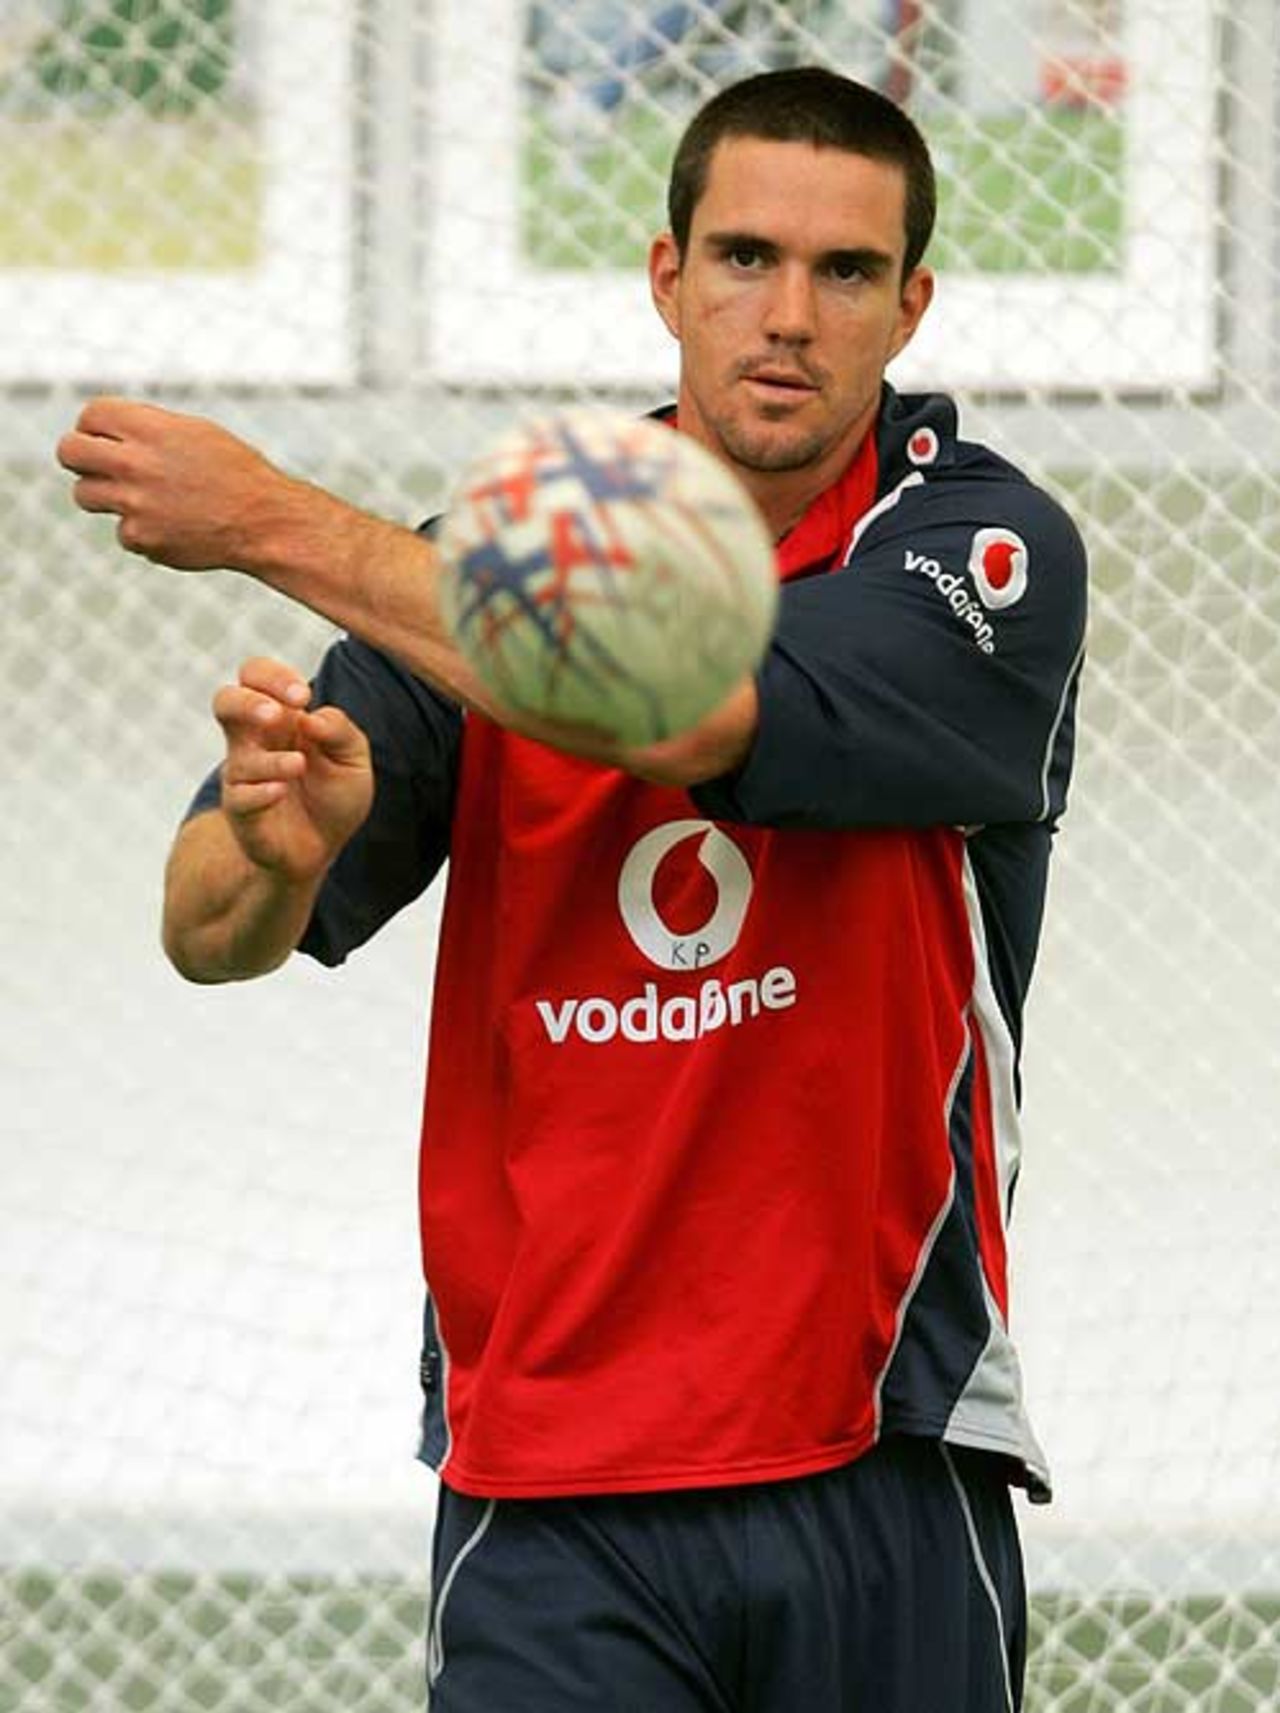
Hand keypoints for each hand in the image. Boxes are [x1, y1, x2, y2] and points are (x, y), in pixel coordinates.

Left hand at [57, 396, 289, 571]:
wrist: (265, 522)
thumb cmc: (236, 473)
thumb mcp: (195, 433)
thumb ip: (147, 429)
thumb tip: (104, 433)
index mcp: (150, 429)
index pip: (90, 415)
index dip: (94, 426)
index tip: (106, 438)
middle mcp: (136, 463)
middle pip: (68, 452)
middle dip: (77, 457)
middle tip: (95, 466)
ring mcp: (135, 503)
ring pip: (84, 495)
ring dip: (104, 496)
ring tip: (140, 499)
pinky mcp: (141, 538)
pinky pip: (122, 531)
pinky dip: (142, 531)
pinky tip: (173, 527)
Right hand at [215, 657, 373, 882]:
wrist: (322, 848)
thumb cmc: (334, 795)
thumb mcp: (353, 758)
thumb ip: (340, 730)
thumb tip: (311, 717)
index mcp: (280, 718)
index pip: (256, 676)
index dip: (273, 676)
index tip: (303, 696)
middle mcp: (254, 742)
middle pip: (225, 701)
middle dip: (247, 702)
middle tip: (277, 714)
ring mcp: (245, 777)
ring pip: (238, 757)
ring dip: (270, 760)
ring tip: (299, 765)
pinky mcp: (243, 812)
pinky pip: (240, 797)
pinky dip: (261, 792)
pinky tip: (280, 791)